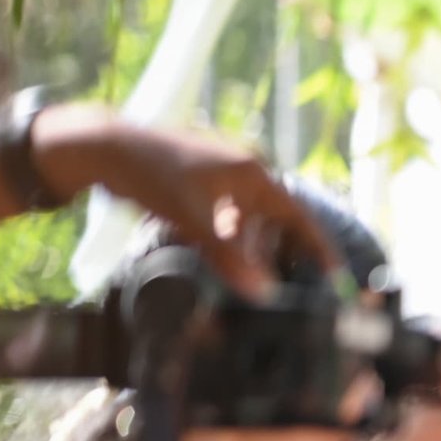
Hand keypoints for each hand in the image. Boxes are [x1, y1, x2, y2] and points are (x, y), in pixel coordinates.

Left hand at [28, 108, 333, 298]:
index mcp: (252, 172)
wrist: (104, 147)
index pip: (298, 215)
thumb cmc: (153, 176)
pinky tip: (220, 257)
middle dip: (284, 254)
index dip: (318, 246)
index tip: (336, 274)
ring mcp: (220, 174)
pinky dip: (229, 238)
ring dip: (251, 250)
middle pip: (276, 220)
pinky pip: (227, 215)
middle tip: (295, 287)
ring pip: (249, 220)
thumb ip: (229, 257)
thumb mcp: (194, 220)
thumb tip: (263, 293)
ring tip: (253, 278)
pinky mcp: (198, 180)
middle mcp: (242, 170)